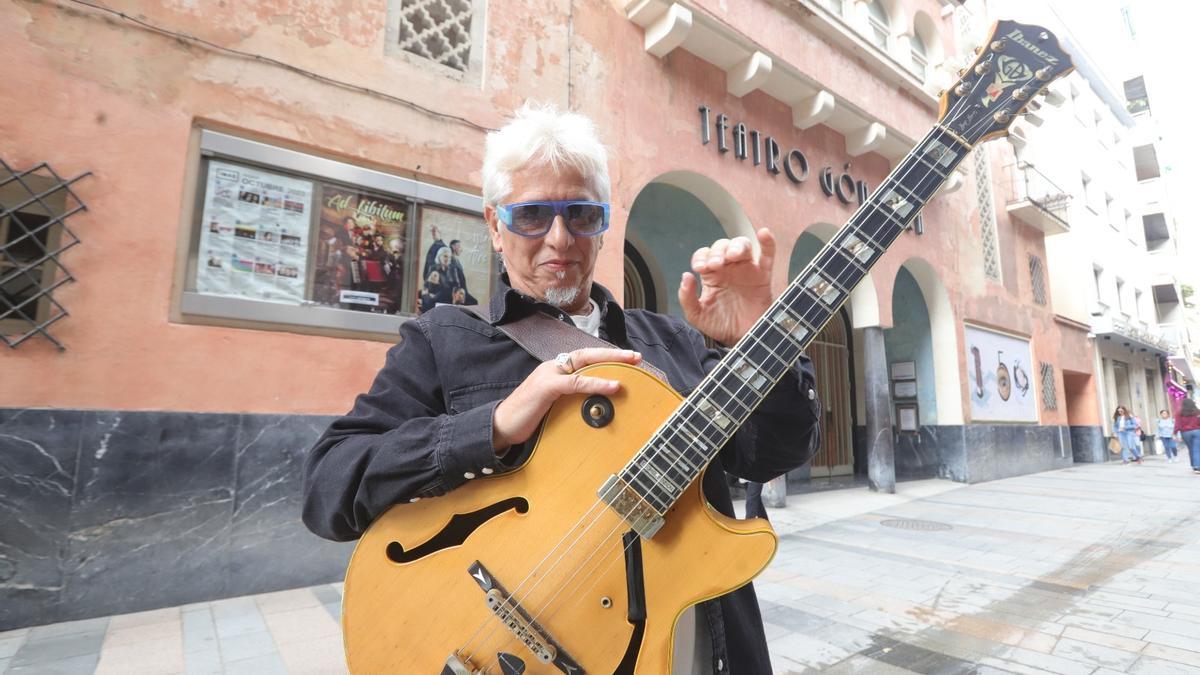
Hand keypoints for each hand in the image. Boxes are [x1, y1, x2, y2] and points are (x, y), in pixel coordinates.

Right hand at [492, 348, 642, 450]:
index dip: (606, 357)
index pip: (585, 358)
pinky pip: (575, 382)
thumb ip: (572, 399)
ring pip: (583, 362)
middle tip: (636, 356)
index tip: (628, 359)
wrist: (501, 426)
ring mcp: (548, 375)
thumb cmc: (528, 418)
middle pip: (587, 354)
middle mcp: (552, 368)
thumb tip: (597, 403)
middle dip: (613, 353)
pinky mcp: (545, 387)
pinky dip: (595, 382)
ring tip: (630, 365)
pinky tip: (612, 385)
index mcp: (555, 371)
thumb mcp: (554, 406)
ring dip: (609, 363)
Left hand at [678, 228, 775, 345]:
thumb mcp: (697, 315)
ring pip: (742, 246)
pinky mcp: (763, 276)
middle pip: (722, 246)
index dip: (701, 257)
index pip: (704, 255)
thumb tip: (686, 276)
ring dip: (736, 246)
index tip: (700, 268)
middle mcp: (728, 268)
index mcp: (711, 275)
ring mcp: (746, 270)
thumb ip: (687, 298)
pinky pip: (767, 256)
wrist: (742, 339)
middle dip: (717, 252)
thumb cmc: (720, 326)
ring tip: (732, 256)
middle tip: (715, 265)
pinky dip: (768, 243)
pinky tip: (763, 234)